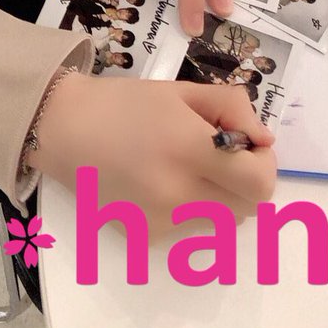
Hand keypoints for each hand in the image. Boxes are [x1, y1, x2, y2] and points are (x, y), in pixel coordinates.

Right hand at [29, 74, 276, 232]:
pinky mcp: (147, 237)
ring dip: (220, 196)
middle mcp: (180, 193)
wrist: (63, 129)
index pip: (259, 183)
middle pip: (248, 208)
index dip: (263, 165)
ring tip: (186, 166)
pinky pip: (189, 227)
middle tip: (222, 155)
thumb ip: (231, 108)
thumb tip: (264, 139)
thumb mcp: (181, 90)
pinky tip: (159, 181)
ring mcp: (163, 221)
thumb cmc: (123, 103)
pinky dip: (189, 208)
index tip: (247, 147)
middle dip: (245, 181)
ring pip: (222, 220)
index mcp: (190, 149)